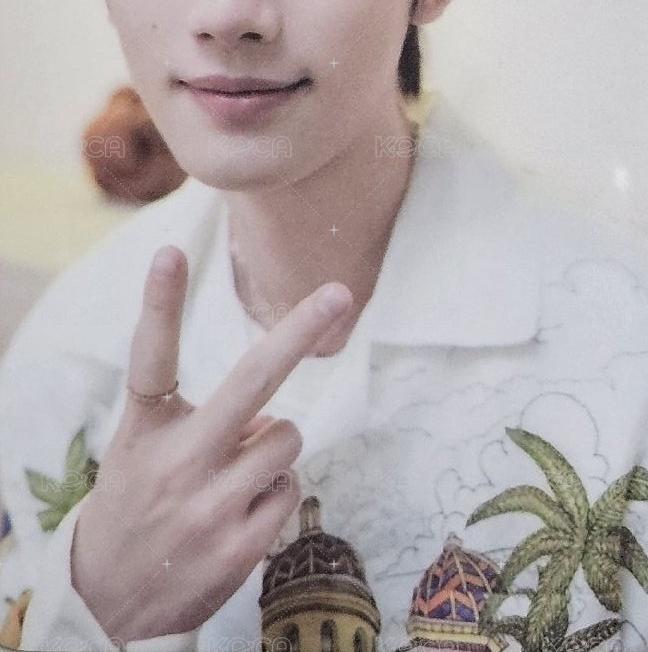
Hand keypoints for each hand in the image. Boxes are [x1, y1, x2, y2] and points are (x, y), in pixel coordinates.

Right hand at [70, 245, 351, 643]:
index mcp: (145, 429)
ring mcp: (210, 505)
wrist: (107, 598)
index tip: (170, 251)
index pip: (151, 357)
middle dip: (298, 331)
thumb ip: (200, 420)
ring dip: (272, 448)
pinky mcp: (239, 546)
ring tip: (232, 475)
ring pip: (286, 439)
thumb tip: (272, 415)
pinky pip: (291, 489)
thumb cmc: (137, 501)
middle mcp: (177, 461)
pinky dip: (274, 493)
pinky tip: (238, 513)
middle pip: (250, 382)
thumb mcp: (142, 449)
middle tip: (338, 293)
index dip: (160, 303)